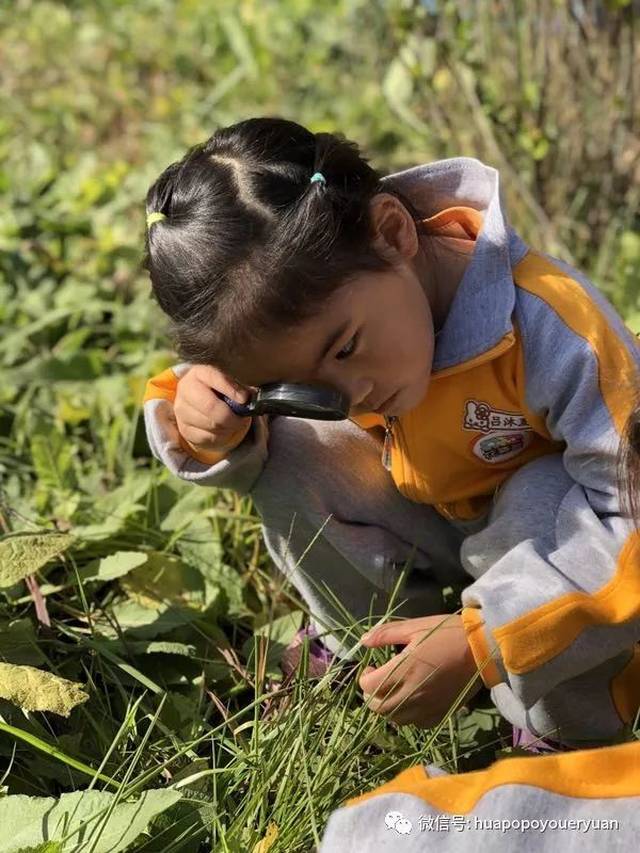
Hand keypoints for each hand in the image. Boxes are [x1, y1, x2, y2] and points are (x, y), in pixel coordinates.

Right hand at [174, 364, 252, 456]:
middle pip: (210, 406)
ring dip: (228, 427)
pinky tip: (224, 430)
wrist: (202, 406)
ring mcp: (181, 411)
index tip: (244, 399)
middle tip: (242, 419)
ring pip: (211, 425)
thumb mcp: (229, 384)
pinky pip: (208, 437)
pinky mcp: (184, 429)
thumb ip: (238, 389)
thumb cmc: (220, 392)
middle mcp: (185, 390)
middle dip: (231, 416)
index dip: (230, 389)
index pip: (213, 377)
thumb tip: (247, 400)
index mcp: (198, 373)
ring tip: (234, 423)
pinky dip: (221, 436)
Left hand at [358, 614, 481, 727]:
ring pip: (395, 718)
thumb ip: (386, 634)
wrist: (483, 649)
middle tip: (379, 680)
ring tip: (395, 690)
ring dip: (388, 706)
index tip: (374, 666)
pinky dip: (408, 715)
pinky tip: (414, 700)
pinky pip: (416, 723)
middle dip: (372, 695)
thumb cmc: (447, 633)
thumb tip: (363, 641)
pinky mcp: (440, 714)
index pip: (369, 685)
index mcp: (403, 670)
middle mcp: (412, 694)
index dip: (366, 676)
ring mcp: (426, 707)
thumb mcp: (415, 627)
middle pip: (378, 707)